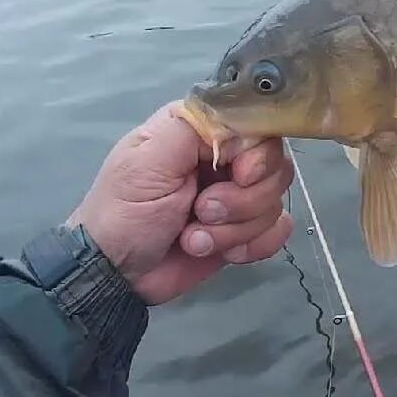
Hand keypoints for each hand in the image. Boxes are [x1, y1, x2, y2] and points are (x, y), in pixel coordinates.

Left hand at [67, 102, 293, 304]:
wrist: (118, 273)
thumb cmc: (125, 212)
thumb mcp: (149, 161)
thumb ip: (194, 128)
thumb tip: (242, 123)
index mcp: (200, 130)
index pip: (257, 126)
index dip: (256, 154)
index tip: (239, 175)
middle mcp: (223, 156)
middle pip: (274, 165)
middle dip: (241, 199)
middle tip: (201, 211)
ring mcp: (236, 194)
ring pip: (275, 201)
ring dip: (235, 228)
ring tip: (194, 238)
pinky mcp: (244, 229)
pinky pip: (278, 230)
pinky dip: (254, 245)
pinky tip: (224, 253)